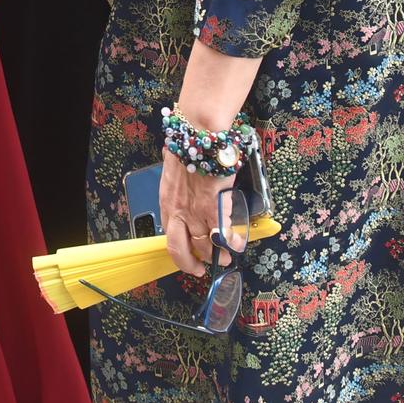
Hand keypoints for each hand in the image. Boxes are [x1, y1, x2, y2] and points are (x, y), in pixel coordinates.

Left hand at [159, 148, 225, 278]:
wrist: (199, 133)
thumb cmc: (190, 146)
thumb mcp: (175, 170)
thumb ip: (179, 184)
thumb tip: (182, 182)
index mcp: (167, 202)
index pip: (168, 236)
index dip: (178, 251)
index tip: (187, 257)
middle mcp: (178, 212)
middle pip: (180, 250)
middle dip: (191, 264)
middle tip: (201, 269)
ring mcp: (195, 212)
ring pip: (205, 246)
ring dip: (216, 255)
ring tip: (225, 256)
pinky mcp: (214, 208)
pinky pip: (222, 235)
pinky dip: (231, 243)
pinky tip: (236, 244)